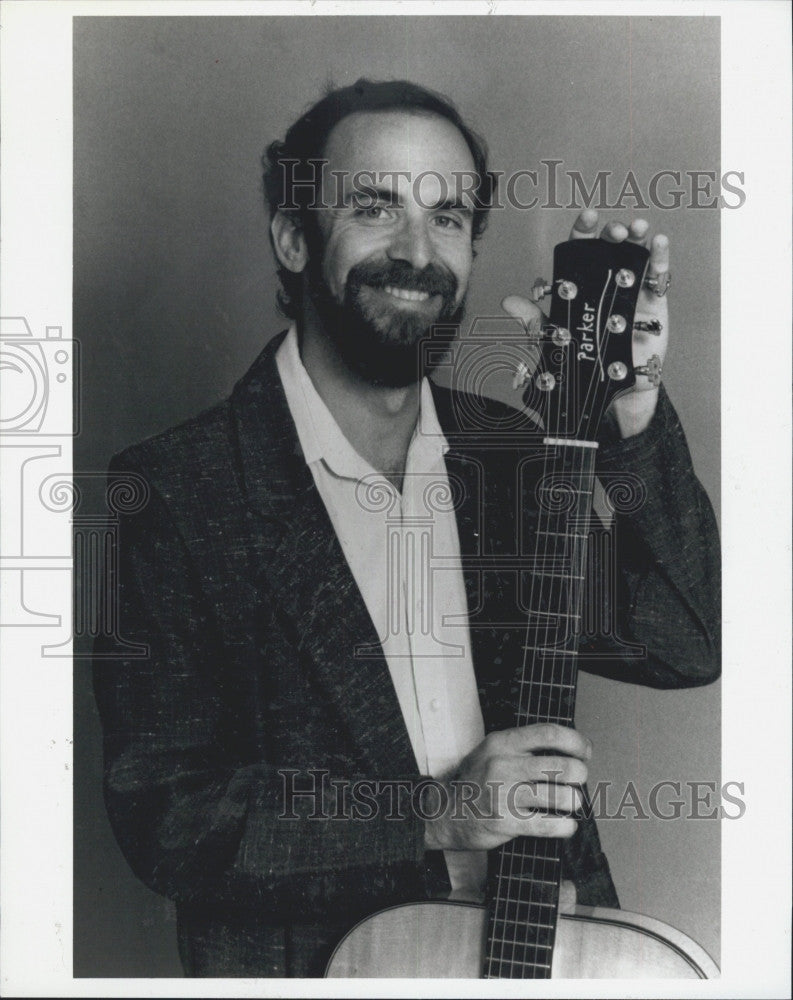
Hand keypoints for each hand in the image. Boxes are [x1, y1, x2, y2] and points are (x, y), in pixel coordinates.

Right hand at [423, 723, 590, 851]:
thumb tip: (567, 748)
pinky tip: (567, 824)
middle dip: (580, 773)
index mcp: (503, 743)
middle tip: (580, 778)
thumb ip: (523, 747)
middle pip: (561, 765)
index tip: (584, 751)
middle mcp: (503, 765)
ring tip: (571, 801)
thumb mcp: (492, 751)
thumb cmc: (476, 781)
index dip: (575, 741)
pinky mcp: (506, 822)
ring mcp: (504, 794)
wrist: (445, 812)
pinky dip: (565, 826)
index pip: (549, 733)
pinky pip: (547, 824)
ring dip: (574, 800)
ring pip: (559, 796)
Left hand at [502, 209, 670, 437]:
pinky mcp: (653, 308)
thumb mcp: (554, 345)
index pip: (581, 252)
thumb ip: (534, 322)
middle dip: (612, 233)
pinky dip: (660, 258)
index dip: (584, 232)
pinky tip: (658, 243)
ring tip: (637, 229)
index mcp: (583, 288)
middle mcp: (607, 285)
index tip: (588, 217)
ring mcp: (631, 294)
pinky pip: (658, 278)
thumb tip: (508, 301)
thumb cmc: (581, 369)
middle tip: (613, 231)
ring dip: (638, 238)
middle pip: (610, 250)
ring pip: (636, 257)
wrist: (610, 400)